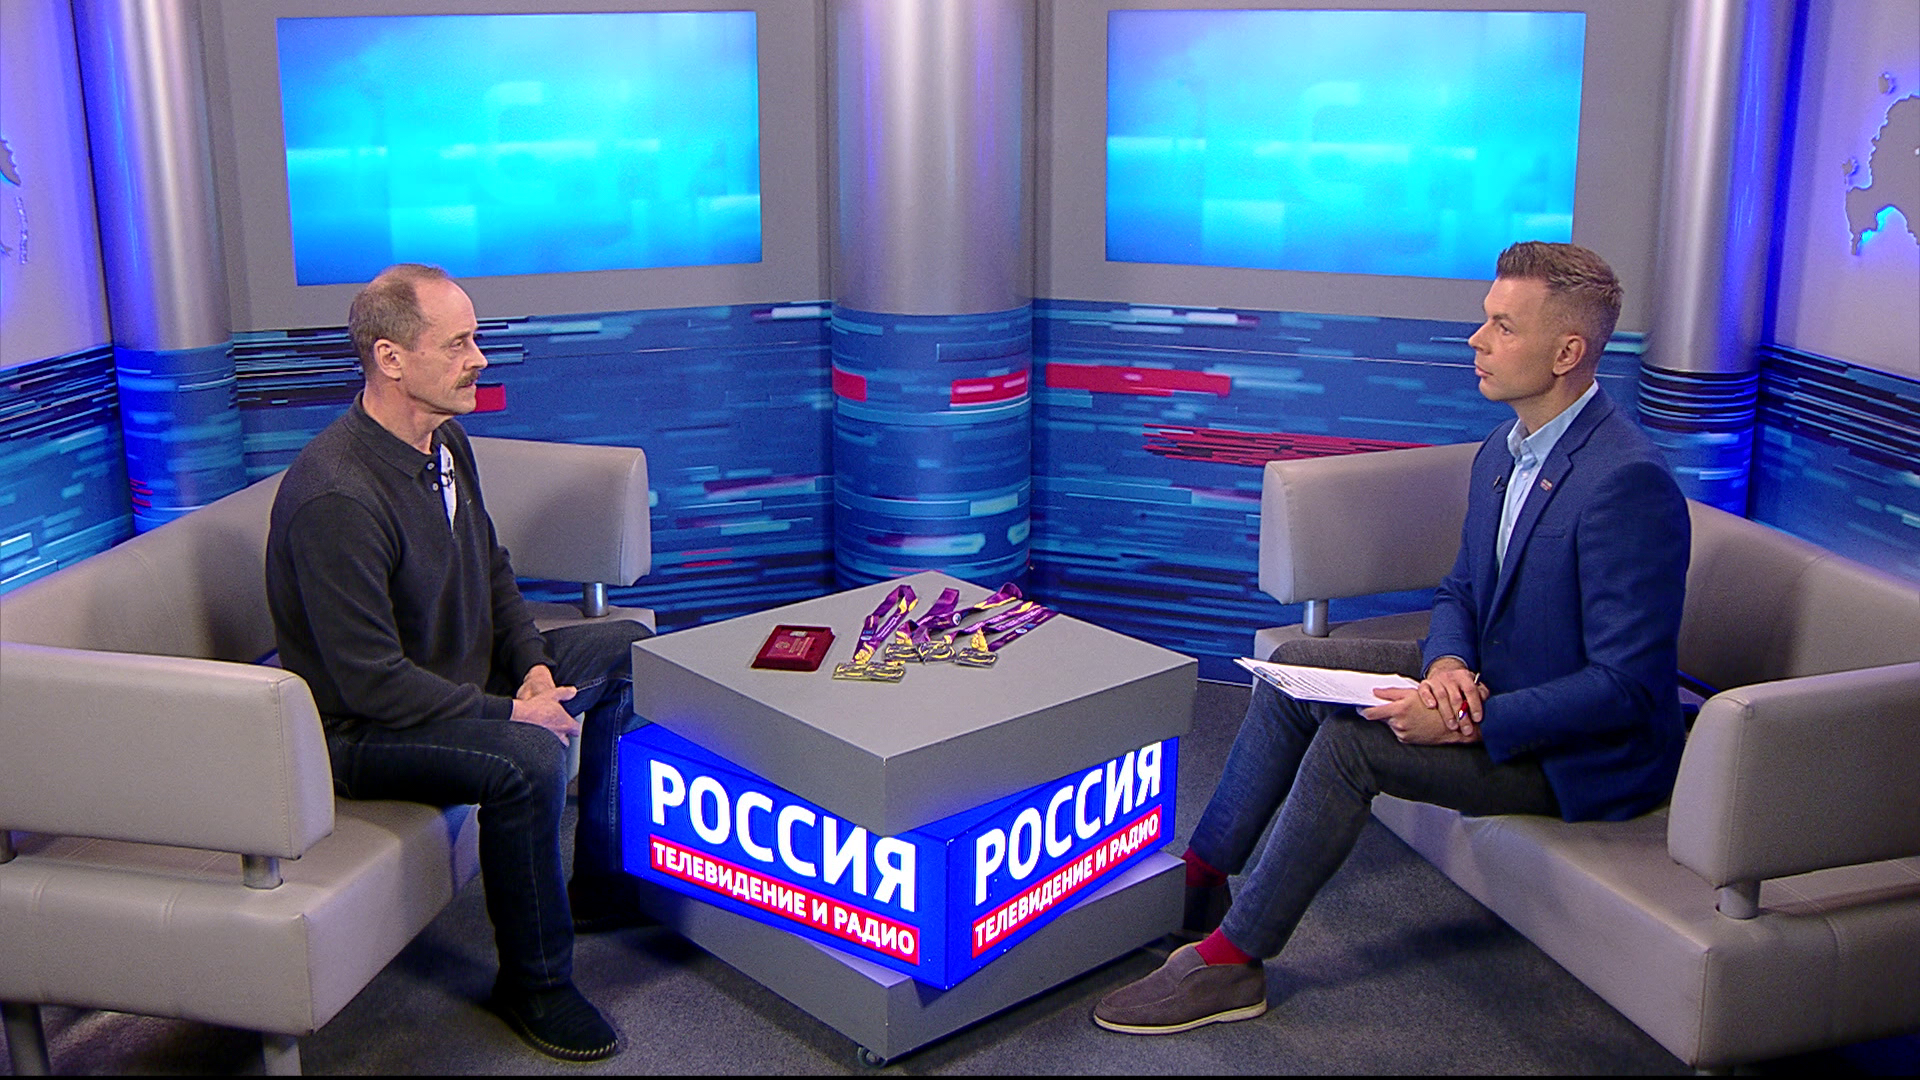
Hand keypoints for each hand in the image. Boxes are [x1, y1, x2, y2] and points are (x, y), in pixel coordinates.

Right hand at [511, 665, 577, 743]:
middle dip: (564, 737)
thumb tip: (572, 691)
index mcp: (565, 723)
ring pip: (555, 746)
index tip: (572, 724)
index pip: (577, 730)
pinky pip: (543, 747)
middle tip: (559, 730)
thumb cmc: (536, 708)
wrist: (519, 717)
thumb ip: (564, 693)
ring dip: (553, 741)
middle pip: (566, 741)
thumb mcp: (551, 694)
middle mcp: (559, 734)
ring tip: (547, 735)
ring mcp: (548, 742)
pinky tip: (537, 738)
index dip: (575, 726)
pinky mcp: (538, 746)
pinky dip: (542, 744)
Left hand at [1360, 687, 1481, 744]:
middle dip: (1383, 713)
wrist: (1449, 724)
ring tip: (1410, 714)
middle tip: (1394, 708)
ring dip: (1394, 719)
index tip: (1361, 708)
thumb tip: (1374, 692)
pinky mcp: (1406, 740)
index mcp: (1398, 709)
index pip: (1372, 713)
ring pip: (1390, 724)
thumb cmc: (1432, 705)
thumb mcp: (1412, 693)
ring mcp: (1402, 733)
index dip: (1364, 710)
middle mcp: (1398, 723)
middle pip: (1381, 718)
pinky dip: (1402, 726)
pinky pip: (1398, 731)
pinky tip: (1413, 722)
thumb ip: (1391, 692)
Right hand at [1418, 658, 1488, 737]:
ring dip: (1447, 713)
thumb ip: (1481, 693)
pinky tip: (1432, 706)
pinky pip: (1424, 690)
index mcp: (1464, 676)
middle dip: (1461, 715)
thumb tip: (1484, 701)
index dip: (1475, 705)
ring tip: (1453, 726)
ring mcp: (1437, 680)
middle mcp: (1450, 677)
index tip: (1477, 719)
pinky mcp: (1425, 684)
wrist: (1444, 671)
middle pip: (1456, 697)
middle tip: (1466, 730)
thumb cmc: (1461, 684)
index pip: (1470, 690)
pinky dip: (1427, 698)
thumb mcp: (1473, 684)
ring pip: (1441, 696)